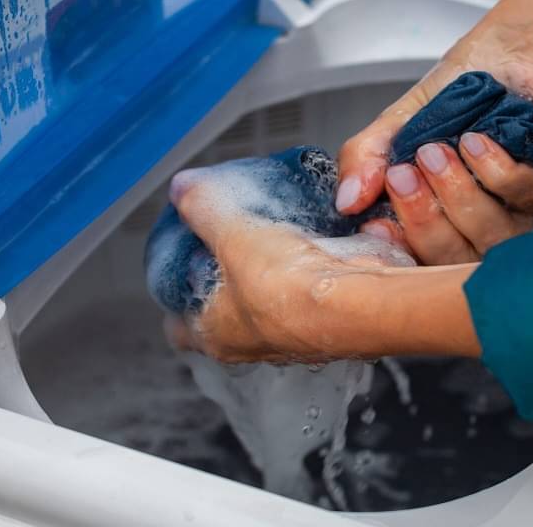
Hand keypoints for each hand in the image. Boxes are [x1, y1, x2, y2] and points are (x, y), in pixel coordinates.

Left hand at [163, 167, 480, 363]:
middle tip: (221, 243)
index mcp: (217, 334)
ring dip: (267, 272)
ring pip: (268, 301)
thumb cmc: (289, 285)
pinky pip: (307, 290)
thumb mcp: (233, 233)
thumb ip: (204, 209)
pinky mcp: (328, 319)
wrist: (359, 301)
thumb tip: (183, 188)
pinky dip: (304, 266)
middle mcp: (254, 344)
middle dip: (222, 280)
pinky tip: (306, 236)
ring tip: (265, 233)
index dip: (173, 299)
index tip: (175, 271)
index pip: (179, 328)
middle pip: (225, 312)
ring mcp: (293, 335)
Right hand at [337, 0, 532, 264]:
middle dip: (423, 217)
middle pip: (452, 258)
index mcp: (441, 213)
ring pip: (491, 237)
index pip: (417, 259)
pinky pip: (526, 200)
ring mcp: (521, 211)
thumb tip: (347, 200)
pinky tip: (480, 141)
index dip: (397, 249)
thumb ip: (367, 159)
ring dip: (460, 193)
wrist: (522, 44)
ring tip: (443, 149)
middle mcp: (481, 220)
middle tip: (405, 173)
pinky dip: (498, 171)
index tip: (377, 222)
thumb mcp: (401, 121)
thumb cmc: (471, 83)